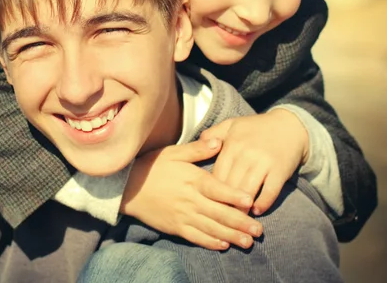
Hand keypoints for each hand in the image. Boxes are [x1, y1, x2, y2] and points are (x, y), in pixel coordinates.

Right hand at [120, 139, 262, 250]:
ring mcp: (183, 216)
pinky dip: (211, 242)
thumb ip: (197, 149)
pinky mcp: (176, 227)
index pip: (217, 189)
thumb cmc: (152, 166)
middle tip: (258, 230)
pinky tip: (224, 245)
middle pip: (219, 213)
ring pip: (211, 228)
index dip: (234, 196)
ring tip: (248, 241)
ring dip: (231, 235)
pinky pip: (196, 237)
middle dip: (241, 222)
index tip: (250, 201)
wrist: (127, 186)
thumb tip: (219, 142)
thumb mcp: (173, 152)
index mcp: (192, 179)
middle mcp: (190, 200)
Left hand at [202, 110, 308, 215]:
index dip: (211, 191)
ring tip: (236, 219)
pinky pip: (270, 192)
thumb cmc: (256, 128)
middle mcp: (246, 153)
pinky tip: (257, 210)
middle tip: (219, 218)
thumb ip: (213, 133)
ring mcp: (264, 162)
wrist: (289, 126)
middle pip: (231, 185)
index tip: (207, 203)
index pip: (217, 173)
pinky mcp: (280, 170)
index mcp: (232, 144)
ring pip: (248, 191)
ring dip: (241, 207)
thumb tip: (197, 144)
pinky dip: (263, 203)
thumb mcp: (232, 125)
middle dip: (224, 203)